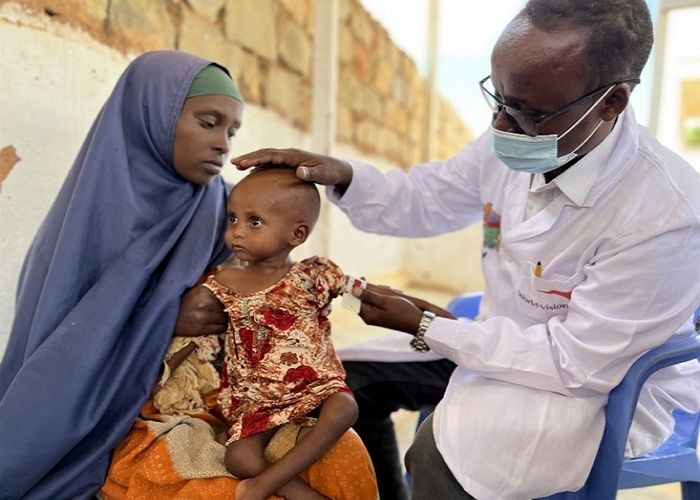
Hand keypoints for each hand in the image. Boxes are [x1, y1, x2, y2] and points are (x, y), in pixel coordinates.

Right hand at [173, 285, 227, 335]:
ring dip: (224, 319)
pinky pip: (218, 329)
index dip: (225, 299)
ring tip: (220, 318)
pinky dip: (220, 327)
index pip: (224, 295)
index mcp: (202, 291)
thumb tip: (224, 288)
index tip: (226, 301)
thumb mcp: (193, 290)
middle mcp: (204, 303)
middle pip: (225, 307)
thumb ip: (208, 290)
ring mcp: (202, 317)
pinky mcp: (200, 329)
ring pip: (223, 318)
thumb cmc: (180, 303)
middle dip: (225, 309)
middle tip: (224, 311)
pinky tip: (217, 325)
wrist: (164, 318)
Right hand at [231, 148, 352, 191]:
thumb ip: (311, 173)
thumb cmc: (330, 173)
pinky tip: (251, 173)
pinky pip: (271, 164)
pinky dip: (260, 166)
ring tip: (237, 166)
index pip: (271, 155)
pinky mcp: (288, 164)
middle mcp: (289, 154)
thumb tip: (299, 171)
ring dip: (252, 160)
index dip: (257, 158)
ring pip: (266, 157)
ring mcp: (288, 158)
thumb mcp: (323, 175)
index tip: (244, 162)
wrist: (336, 169)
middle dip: (249, 157)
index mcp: (294, 155)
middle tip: (233, 162)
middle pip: (265, 153)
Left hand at [359, 283, 455, 319]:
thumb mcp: (385, 301)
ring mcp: (373, 316)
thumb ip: (368, 295)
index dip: (354, 287)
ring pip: (370, 298)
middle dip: (371, 289)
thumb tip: (353, 290)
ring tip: (395, 293)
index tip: (361, 277)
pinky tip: (395, 295)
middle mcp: (368, 317)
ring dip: (380, 292)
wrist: (416, 322)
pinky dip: (383, 296)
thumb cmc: (402, 311)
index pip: (353, 298)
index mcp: (367, 314)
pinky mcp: (379, 315)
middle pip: (362, 297)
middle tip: (387, 288)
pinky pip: (376, 302)